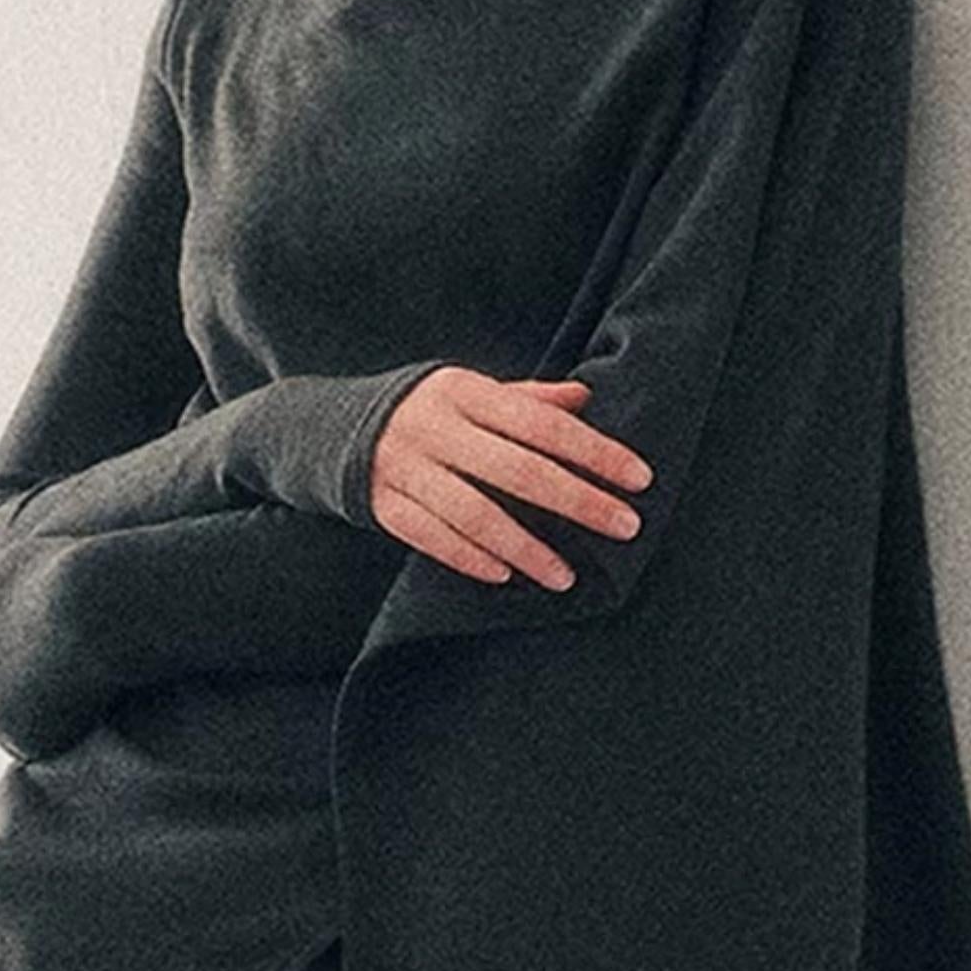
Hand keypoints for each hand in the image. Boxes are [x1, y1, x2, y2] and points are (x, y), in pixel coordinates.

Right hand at [367, 369, 652, 590]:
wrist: (332, 428)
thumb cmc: (427, 412)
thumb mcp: (472, 393)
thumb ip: (527, 400)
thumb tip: (587, 398)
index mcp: (465, 392)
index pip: (542, 423)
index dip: (594, 451)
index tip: (638, 478)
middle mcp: (435, 429)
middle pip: (518, 470)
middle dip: (578, 502)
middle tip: (625, 527)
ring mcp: (406, 469)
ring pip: (475, 514)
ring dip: (526, 549)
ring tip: (566, 576)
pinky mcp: (384, 506)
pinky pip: (433, 538)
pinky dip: (472, 559)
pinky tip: (507, 577)